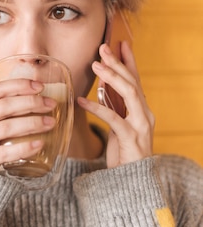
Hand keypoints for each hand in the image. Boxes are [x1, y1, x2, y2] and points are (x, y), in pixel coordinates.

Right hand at [0, 79, 56, 169]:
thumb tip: (33, 99)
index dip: (19, 85)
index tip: (39, 86)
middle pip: (3, 106)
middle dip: (30, 102)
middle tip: (50, 104)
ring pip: (6, 127)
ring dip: (32, 123)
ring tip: (50, 123)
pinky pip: (4, 153)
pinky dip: (24, 148)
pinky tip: (39, 144)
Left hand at [78, 42, 153, 167]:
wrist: (132, 182)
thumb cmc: (123, 153)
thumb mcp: (118, 126)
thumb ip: (114, 107)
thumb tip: (103, 88)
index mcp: (141, 110)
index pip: (136, 81)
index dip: (129, 61)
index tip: (120, 43)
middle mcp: (145, 115)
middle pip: (133, 82)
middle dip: (118, 63)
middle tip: (103, 47)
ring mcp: (141, 126)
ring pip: (130, 94)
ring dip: (113, 77)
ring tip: (96, 65)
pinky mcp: (131, 138)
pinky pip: (113, 119)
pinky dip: (97, 107)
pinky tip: (81, 100)